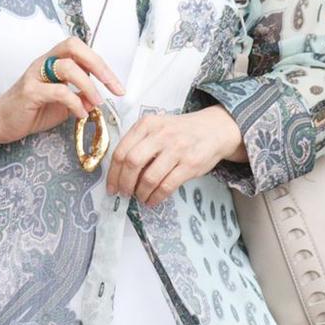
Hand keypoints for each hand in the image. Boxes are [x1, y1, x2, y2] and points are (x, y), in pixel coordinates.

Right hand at [0, 38, 123, 153]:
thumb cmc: (31, 110)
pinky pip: (58, 91)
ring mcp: (35, 75)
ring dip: (88, 86)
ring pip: (67, 67)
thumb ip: (79, 97)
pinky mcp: (29, 92)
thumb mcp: (61, 103)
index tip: (117, 86)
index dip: (101, 64)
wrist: (1, 122)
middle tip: (113, 87)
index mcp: (52, 62)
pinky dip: (75, 103)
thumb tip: (97, 99)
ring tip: (95, 103)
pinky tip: (80, 114)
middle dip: (99, 65)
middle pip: (73, 46)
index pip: (79, 49)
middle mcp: (43, 62)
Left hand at [107, 104, 244, 207]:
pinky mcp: (190, 164)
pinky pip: (167, 185)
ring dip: (141, 192)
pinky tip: (153, 200)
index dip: (113, 172)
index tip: (111, 186)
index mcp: (146, 125)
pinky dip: (157, 196)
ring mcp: (176, 149)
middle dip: (124, 182)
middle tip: (123, 193)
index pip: (121, 150)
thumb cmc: (179, 131)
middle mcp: (159, 135)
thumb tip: (119, 171)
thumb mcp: (156, 127)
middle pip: (132, 162)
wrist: (213, 129)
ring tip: (140, 197)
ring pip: (149, 177)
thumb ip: (139, 142)